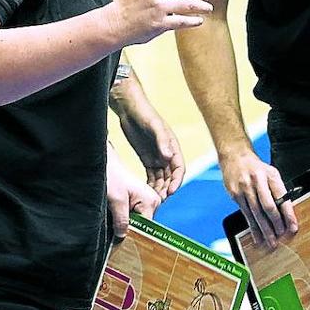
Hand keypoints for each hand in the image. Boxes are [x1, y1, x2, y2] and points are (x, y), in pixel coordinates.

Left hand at [106, 154, 162, 239]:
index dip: (131, 232)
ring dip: (125, 220)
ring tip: (115, 211)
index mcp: (151, 201)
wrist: (106, 163)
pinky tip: (117, 209)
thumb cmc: (112, 176)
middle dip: (128, 226)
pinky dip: (124, 216)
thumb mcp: (116, 200)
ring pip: (137, 221)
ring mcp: (147, 201)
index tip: (118, 232)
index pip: (145, 228)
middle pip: (142, 226)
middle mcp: (153, 201)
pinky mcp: (140, 201)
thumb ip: (122, 220)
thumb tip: (123, 236)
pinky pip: (134, 215)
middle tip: (114, 219)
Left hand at [113, 82, 184, 198]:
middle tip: (160, 200)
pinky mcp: (148, 159)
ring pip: (161, 178)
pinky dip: (151, 184)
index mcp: (173, 147)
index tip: (171, 191)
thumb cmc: (145, 115)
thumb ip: (162, 141)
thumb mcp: (154, 126)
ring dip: (159, 189)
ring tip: (153, 200)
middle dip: (167, 188)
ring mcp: (158, 157)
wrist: (130, 109)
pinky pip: (152, 176)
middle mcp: (167, 154)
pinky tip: (146, 193)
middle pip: (170, 176)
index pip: (179, 168)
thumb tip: (169, 157)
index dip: (176, 181)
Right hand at [219, 149, 297, 248]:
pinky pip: (245, 214)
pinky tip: (256, 236)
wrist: (234, 157)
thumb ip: (278, 190)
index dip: (288, 214)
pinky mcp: (235, 194)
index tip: (293, 227)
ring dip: (264, 230)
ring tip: (270, 242)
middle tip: (280, 237)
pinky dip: (252, 227)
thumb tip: (286, 214)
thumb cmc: (257, 168)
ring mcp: (244, 188)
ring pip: (256, 213)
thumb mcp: (271, 173)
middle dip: (275, 224)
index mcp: (270, 176)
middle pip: (268, 207)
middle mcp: (257, 181)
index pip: (281, 198)